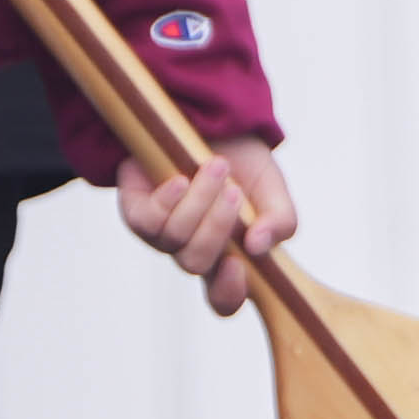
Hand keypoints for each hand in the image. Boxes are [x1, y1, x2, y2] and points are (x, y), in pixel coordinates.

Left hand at [120, 137, 302, 314]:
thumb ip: (281, 221)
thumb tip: (258, 247)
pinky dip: (167, 200)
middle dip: (217, 226)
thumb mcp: (273, 188)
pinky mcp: (137, 210)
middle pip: (196, 263)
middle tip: (235, 191)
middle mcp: (190, 248)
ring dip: (199, 202)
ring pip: (174, 239)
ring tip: (216, 166)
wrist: (212, 119)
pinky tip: (181, 179)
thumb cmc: (244, 161)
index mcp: (227, 255)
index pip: (222, 298)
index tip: (239, 265)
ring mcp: (161, 232)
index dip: (228, 293)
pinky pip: (147, 221)